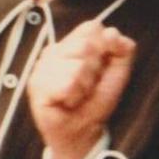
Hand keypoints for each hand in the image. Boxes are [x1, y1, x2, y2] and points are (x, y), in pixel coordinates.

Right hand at [28, 20, 135, 158]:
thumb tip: (112, 33)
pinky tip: (67, 102)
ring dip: (84, 87)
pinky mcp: (36, 86)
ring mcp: (41, 68)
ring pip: (77, 66)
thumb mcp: (117, 72)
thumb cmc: (96, 100)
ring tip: (77, 95)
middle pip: (85, 45)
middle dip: (94, 70)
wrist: (84, 131)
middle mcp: (52, 51)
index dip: (104, 48)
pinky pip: (67, 84)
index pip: (91, 27)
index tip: (100, 69)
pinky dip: (74, 96)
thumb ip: (122, 49)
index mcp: (70, 43)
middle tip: (87, 85)